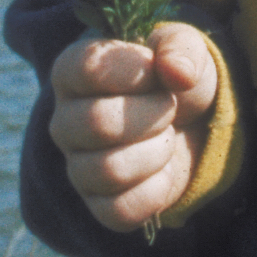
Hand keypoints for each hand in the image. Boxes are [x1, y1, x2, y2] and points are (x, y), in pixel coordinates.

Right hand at [49, 23, 215, 231]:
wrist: (192, 126)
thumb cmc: (173, 79)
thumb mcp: (183, 47)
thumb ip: (181, 47)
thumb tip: (177, 72)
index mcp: (72, 72)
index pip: (88, 68)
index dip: (136, 69)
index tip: (156, 70)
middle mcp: (64, 122)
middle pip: (97, 123)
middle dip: (154, 112)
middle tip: (168, 107)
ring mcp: (77, 168)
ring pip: (110, 170)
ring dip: (158, 151)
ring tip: (165, 137)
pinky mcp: (99, 206)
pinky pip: (122, 210)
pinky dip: (158, 189)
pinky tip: (162, 169)